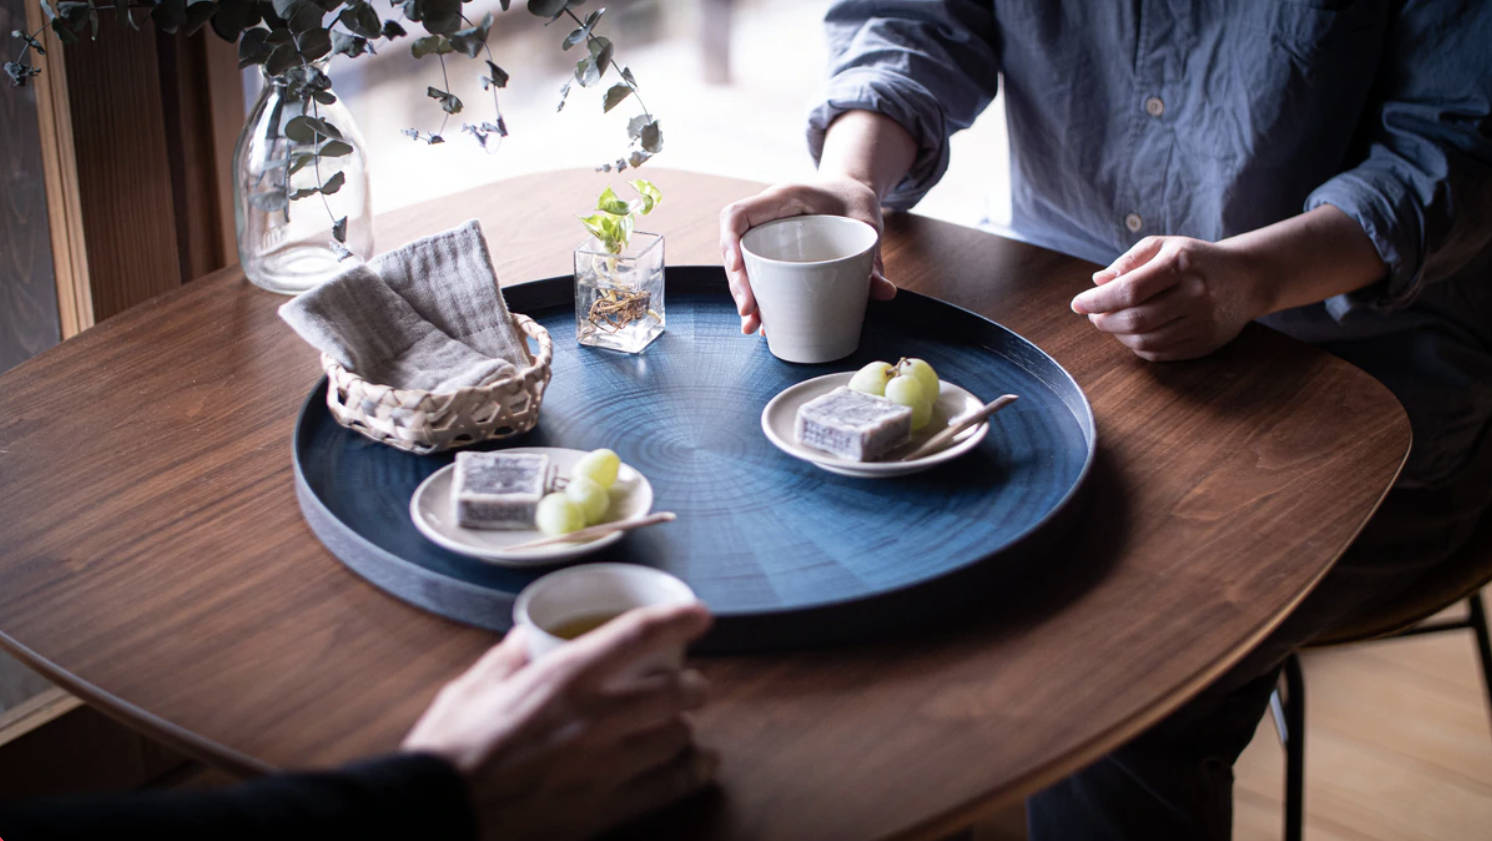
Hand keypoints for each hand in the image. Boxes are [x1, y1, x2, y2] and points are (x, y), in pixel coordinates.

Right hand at [402, 603, 714, 840]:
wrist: (438, 817)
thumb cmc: (449, 751)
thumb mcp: (470, 688)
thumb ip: (507, 659)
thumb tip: (526, 638)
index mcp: (563, 680)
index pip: (638, 636)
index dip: (678, 619)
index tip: (701, 614)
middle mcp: (595, 719)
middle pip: (676, 692)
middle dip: (692, 684)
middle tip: (690, 682)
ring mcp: (606, 767)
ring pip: (678, 738)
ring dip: (684, 727)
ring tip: (681, 723)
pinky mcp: (605, 809)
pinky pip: (669, 787)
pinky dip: (690, 773)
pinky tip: (699, 765)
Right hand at [718, 176, 896, 333]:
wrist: (852, 191)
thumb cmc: (855, 199)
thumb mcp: (867, 222)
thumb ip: (873, 256)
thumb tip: (886, 293)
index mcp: (783, 198)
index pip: (738, 215)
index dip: (729, 241)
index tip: (736, 269)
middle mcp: (767, 217)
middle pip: (736, 247)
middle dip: (738, 282)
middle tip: (750, 313)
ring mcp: (768, 235)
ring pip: (743, 264)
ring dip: (743, 295)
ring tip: (752, 325)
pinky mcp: (774, 252)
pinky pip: (757, 272)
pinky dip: (758, 297)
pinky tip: (762, 324)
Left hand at [1070, 236, 1270, 361]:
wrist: (1246, 278)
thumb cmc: (1194, 260)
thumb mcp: (1163, 246)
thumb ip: (1128, 261)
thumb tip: (1098, 283)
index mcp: (1181, 264)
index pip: (1129, 290)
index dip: (1097, 301)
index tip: (1078, 304)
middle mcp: (1195, 294)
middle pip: (1135, 319)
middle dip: (1104, 320)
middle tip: (1094, 315)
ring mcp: (1202, 322)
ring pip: (1145, 340)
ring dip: (1118, 335)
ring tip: (1111, 322)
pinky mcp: (1205, 343)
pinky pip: (1159, 353)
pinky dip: (1137, 346)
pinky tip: (1133, 333)